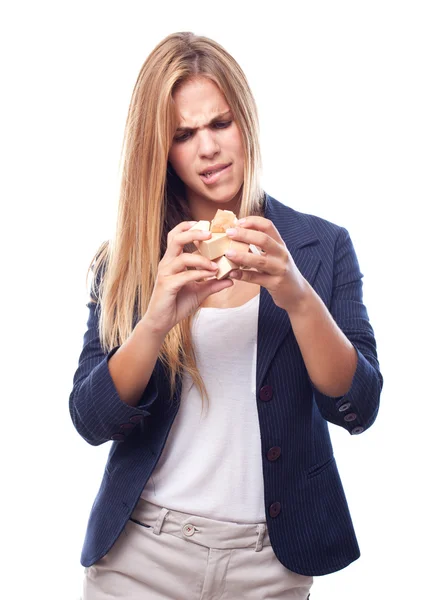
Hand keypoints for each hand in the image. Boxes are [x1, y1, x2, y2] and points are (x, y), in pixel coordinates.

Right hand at [143, 221, 233, 335]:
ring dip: (202, 259)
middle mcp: (167, 263)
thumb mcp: (200, 292)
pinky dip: (199, 274)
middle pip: (176, 239)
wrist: (162, 322)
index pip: (177, 236)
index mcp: (173, 260)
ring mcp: (166, 273)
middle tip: (210, 234)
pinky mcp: (167, 285)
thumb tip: (231, 278)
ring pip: (183, 257)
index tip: (205, 224)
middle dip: (194, 233)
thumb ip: (213, 283)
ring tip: (216, 265)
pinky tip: (211, 275)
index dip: (188, 227)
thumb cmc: (177, 303)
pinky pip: (185, 275)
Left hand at [224, 216, 307, 311]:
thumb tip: (238, 235)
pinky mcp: (275, 284)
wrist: (297, 293)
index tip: (238, 222)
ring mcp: (279, 269)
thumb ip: (261, 246)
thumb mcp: (275, 255)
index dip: (253, 221)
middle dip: (245, 234)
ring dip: (242, 256)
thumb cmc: (280, 271)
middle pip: (264, 240)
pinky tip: (232, 273)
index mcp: (280, 244)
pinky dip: (243, 275)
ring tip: (228, 253)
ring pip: (260, 260)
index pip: (268, 226)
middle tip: (229, 233)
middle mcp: (282, 254)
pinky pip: (257, 278)